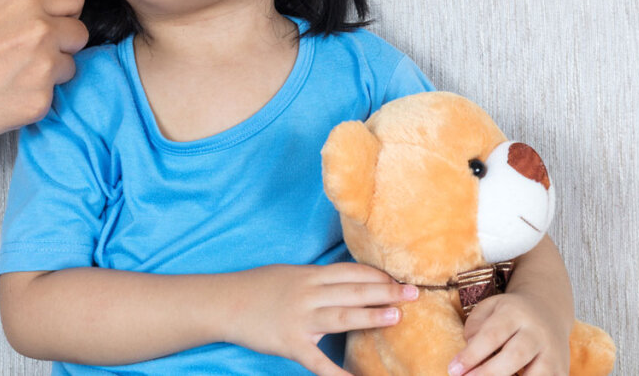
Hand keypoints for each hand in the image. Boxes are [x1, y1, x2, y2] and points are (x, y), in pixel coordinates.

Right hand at [0, 0, 87, 140]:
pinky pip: (52, 94)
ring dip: (51, 69)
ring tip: (14, 71)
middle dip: (61, 39)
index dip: (63, 9)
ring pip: (69, 65)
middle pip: (79, 33)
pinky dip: (35, 95)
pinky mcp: (40, 102)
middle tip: (31, 48)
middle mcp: (42, 33)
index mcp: (27, 2)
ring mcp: (44, 69)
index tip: (52, 18)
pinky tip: (8, 92)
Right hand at [226, 263, 418, 375]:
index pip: (351, 272)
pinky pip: (319, 362)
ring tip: (396, 316)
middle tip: (414, 294)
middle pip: (353, 291)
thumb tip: (347, 281)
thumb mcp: (289, 274)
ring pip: (341, 316)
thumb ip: (317, 279)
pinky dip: (339, 374)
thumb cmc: (257, 287)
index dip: (377, 276)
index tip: (400, 279)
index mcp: (309, 275)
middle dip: (386, 292)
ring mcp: (300, 319)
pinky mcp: (291, 344)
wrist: (224, 303)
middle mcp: (308, 294)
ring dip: (370, 315)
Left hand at [448, 292, 569, 375]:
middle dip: (489, 373)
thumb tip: (469, 352)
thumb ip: (475, 326)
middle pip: (515, 355)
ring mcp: (553, 353)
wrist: (547, 310)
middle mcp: (537, 332)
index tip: (453, 370)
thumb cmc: (509, 313)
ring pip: (536, 375)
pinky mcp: (561, 370)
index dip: (472, 355)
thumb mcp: (489, 308)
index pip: (492, 335)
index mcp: (515, 313)